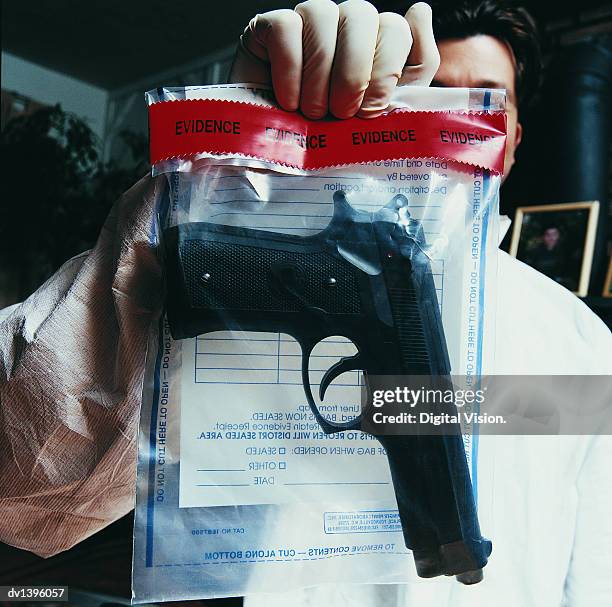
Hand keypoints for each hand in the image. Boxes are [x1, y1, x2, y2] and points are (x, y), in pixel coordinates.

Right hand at [228, 0, 439, 118]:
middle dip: (352, 74)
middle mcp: (343, 22)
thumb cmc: (336, 134)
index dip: (384, 71)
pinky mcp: (268, 27)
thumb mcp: (386, 111)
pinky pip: (286, 29)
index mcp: (375, 39)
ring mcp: (307, 20)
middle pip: (360, 15)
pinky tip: (289, 100)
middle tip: (339, 113)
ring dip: (319, 75)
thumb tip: (420, 10)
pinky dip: (290, 70)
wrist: (281, 154)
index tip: (368, 112)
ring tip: (312, 112)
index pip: (394, 28)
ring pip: (322, 16)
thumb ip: (416, 64)